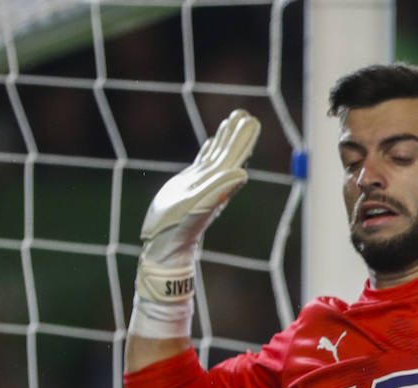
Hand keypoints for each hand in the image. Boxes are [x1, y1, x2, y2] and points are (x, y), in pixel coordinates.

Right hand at [135, 109, 261, 305]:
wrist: (165, 243)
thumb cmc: (180, 229)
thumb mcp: (199, 208)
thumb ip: (220, 190)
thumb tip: (242, 174)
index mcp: (219, 183)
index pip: (235, 156)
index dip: (243, 139)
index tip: (252, 121)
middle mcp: (214, 182)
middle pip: (229, 153)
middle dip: (237, 133)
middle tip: (246, 114)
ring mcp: (203, 182)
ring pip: (217, 155)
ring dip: (226, 138)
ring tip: (234, 118)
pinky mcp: (190, 184)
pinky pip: (203, 162)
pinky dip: (209, 149)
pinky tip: (212, 141)